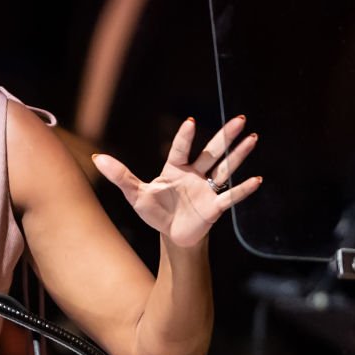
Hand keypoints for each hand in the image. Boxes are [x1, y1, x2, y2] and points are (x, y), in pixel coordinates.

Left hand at [91, 116, 261, 247]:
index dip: (185, 137)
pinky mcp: (215, 207)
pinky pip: (230, 196)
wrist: (172, 235)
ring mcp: (207, 189)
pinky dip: (243, 189)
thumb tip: (97, 158)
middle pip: (212, 152)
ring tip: (253, 138)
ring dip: (239, 155)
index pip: (181, 149)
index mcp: (175, 169)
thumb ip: (120, 176)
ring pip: (225, 168)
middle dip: (225, 136)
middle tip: (241, 119)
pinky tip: (257, 180)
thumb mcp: (135, 194)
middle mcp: (195, 175)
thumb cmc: (155, 211)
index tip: (191, 121)